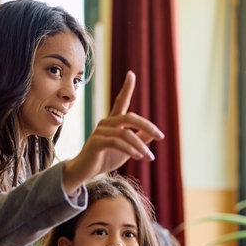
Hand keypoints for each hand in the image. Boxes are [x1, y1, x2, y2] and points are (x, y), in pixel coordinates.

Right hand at [61, 71, 163, 193]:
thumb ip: (139, 140)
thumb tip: (154, 134)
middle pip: (130, 117)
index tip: (132, 74)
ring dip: (141, 146)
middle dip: (148, 126)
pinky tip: (137, 157)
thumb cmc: (105, 159)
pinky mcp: (96, 142)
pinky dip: (130, 150)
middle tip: (160, 137)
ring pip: (126, 134)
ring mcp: (100, 131)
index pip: (120, 101)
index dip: (126, 88)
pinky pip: (117, 142)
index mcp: (113, 122)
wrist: (85, 172)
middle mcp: (106, 123)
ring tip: (149, 158)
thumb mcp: (127, 150)